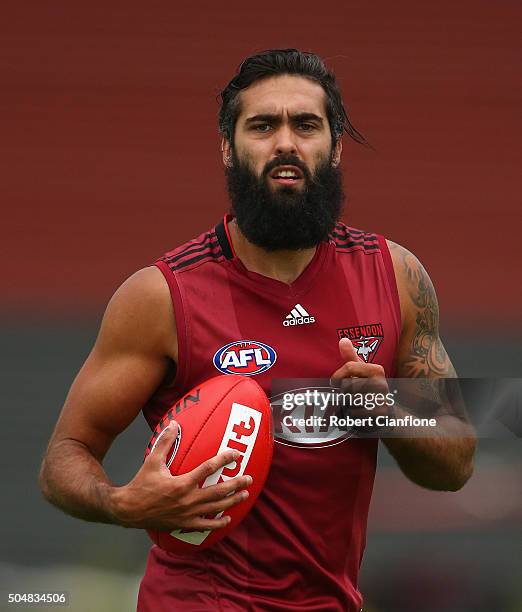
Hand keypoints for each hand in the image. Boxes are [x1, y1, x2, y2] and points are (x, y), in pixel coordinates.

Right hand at [110, 421, 251, 531]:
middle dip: (236, 484)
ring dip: (232, 501)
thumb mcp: (151, 461)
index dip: (224, 460)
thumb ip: (164, 442)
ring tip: (244, 495)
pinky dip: (217, 523)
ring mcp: (187, 514)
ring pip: (215, 508)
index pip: (208, 469)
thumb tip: (174, 424)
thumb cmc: (141, 484)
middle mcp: (188, 500)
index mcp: (182, 483)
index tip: (235, 454)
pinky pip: (205, 525)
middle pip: (218, 491)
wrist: (128, 510)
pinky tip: (227, 519)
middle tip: (249, 479)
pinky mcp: (184, 524)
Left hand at [330, 339, 391, 430]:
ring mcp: (382, 401)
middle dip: (343, 393)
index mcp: (377, 370)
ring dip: (345, 406)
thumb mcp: (361, 372)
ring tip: (353, 406)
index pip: (350, 367)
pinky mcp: (379, 417)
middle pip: (348, 385)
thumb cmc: (368, 389)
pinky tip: (356, 415)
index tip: (334, 382)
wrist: (386, 414)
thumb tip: (343, 339)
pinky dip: (349, 417)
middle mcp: (382, 385)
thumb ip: (351, 357)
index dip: (337, 375)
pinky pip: (354, 415)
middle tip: (348, 396)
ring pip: (349, 401)